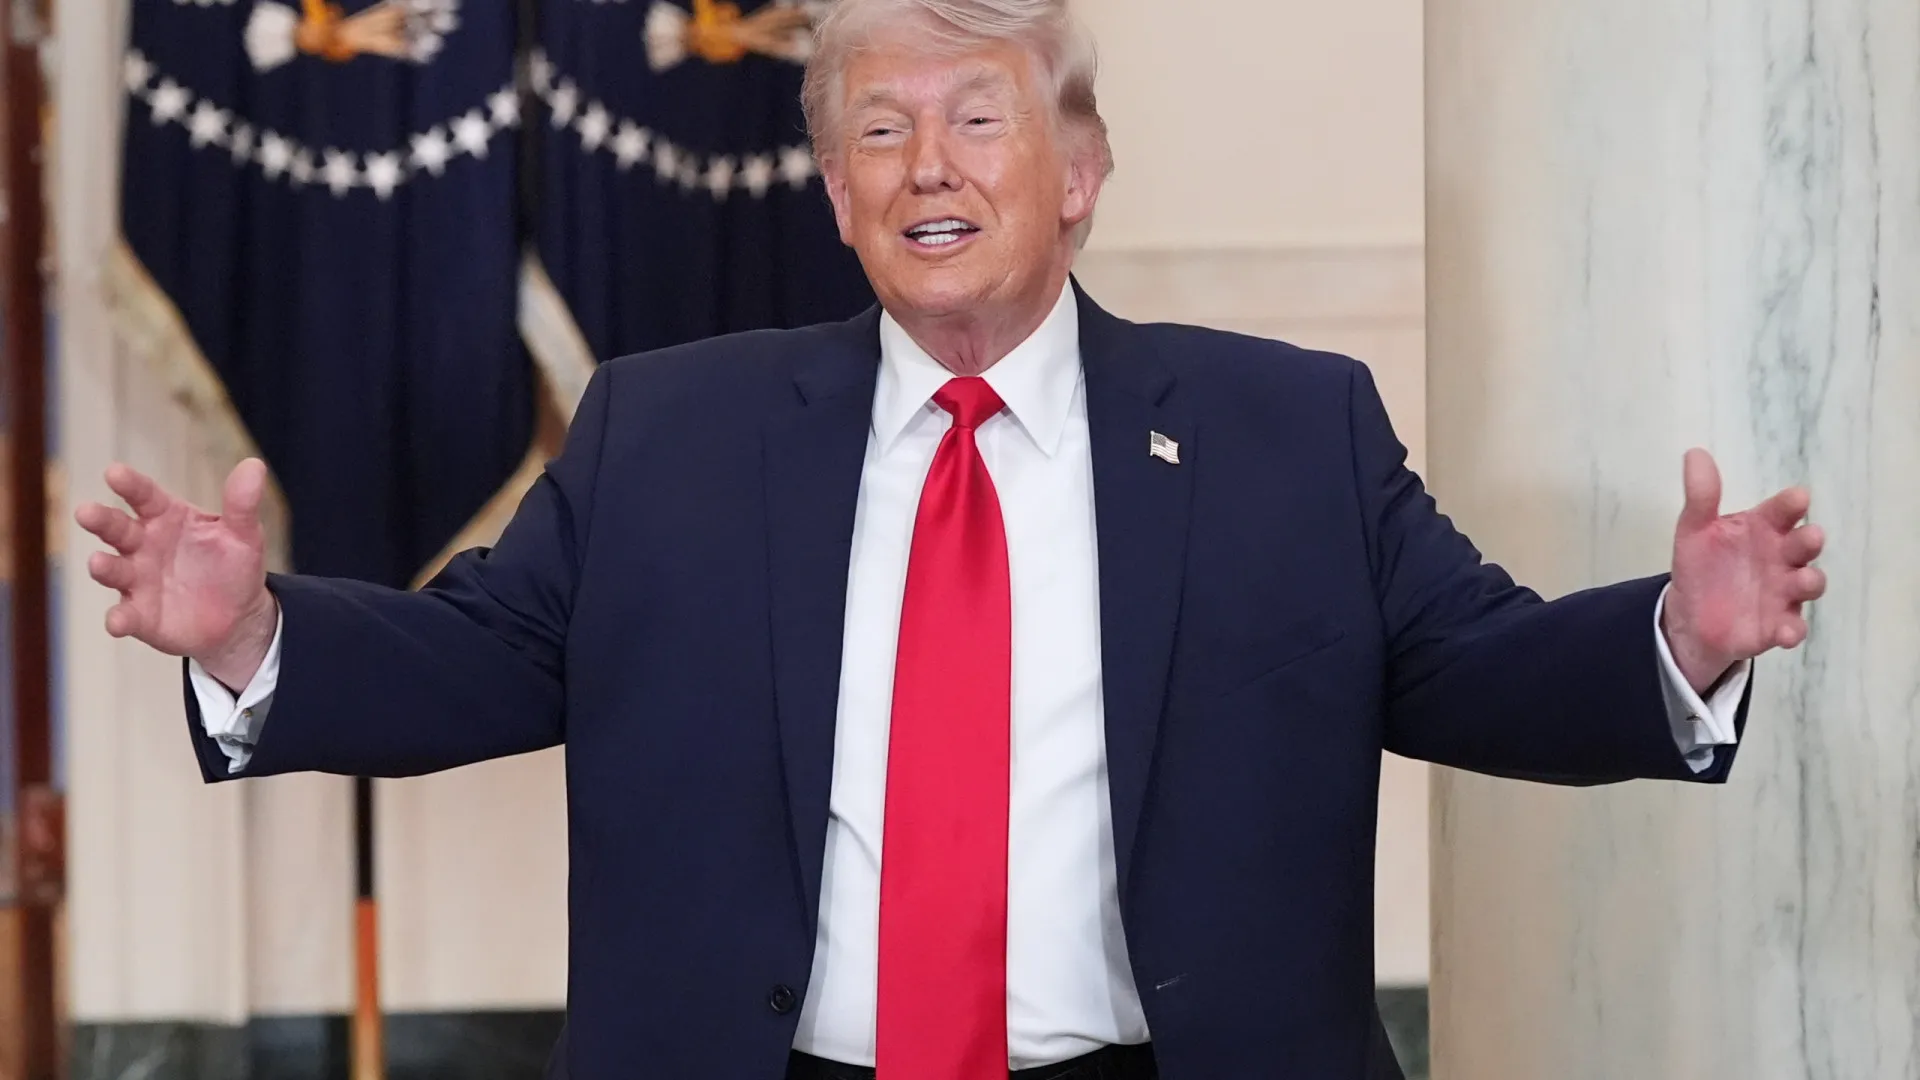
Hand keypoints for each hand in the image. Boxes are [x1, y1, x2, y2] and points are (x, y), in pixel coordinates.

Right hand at [75, 459, 278, 687]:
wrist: (238, 615)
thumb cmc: (233, 565)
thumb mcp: (244, 534)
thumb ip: (242, 504)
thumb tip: (254, 465)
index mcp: (166, 517)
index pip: (144, 496)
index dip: (129, 484)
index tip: (113, 472)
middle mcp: (143, 545)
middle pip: (117, 529)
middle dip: (101, 521)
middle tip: (85, 512)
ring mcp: (137, 580)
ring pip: (114, 570)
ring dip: (104, 567)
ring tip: (98, 563)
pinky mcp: (139, 615)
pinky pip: (125, 615)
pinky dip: (119, 619)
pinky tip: (117, 622)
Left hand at [1662, 448, 1827, 692]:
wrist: (1691, 614)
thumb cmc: (1703, 564)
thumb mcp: (1695, 529)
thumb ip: (1701, 496)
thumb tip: (1694, 454)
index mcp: (1763, 529)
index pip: (1782, 511)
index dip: (1790, 505)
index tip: (1797, 497)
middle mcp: (1781, 558)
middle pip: (1803, 546)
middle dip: (1809, 541)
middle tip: (1810, 537)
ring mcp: (1783, 592)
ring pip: (1807, 584)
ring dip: (1810, 582)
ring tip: (1803, 581)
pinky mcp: (1777, 624)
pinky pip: (1792, 627)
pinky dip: (1792, 629)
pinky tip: (1785, 632)